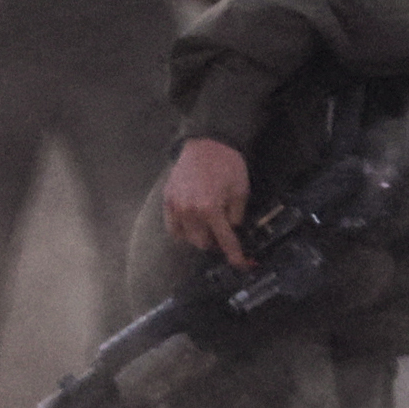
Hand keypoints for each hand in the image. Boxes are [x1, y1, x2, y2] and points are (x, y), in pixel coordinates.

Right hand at [162, 136, 252, 264]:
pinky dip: (183, 230)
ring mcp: (176, 206)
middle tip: (222, 235)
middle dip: (214, 243)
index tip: (240, 265)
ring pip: (186, 237)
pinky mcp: (167, 200)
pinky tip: (193, 222)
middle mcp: (190, 211)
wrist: (206, 142)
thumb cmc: (227, 164)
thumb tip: (233, 231)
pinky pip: (173, 227)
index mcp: (210, 209)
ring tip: (207, 226)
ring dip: (198, 236)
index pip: (224, 240)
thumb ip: (236, 216)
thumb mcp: (241, 190)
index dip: (234, 255)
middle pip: (202, 243)